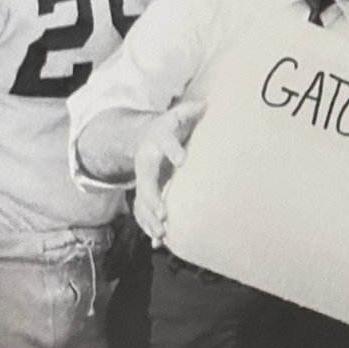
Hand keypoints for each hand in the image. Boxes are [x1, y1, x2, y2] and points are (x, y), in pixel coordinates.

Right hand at [131, 100, 205, 246]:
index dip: (173, 150)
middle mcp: (146, 163)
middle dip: (153, 198)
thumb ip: (190, 110)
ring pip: (142, 202)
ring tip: (161, 234)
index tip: (182, 160)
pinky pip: (144, 211)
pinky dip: (150, 227)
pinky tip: (159, 243)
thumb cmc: (169, 127)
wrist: (144, 138)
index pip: (165, 144)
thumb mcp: (178, 115)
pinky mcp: (146, 192)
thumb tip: (206, 104)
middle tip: (163, 214)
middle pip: (146, 182)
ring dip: (150, 218)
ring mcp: (143, 180)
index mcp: (157, 141)